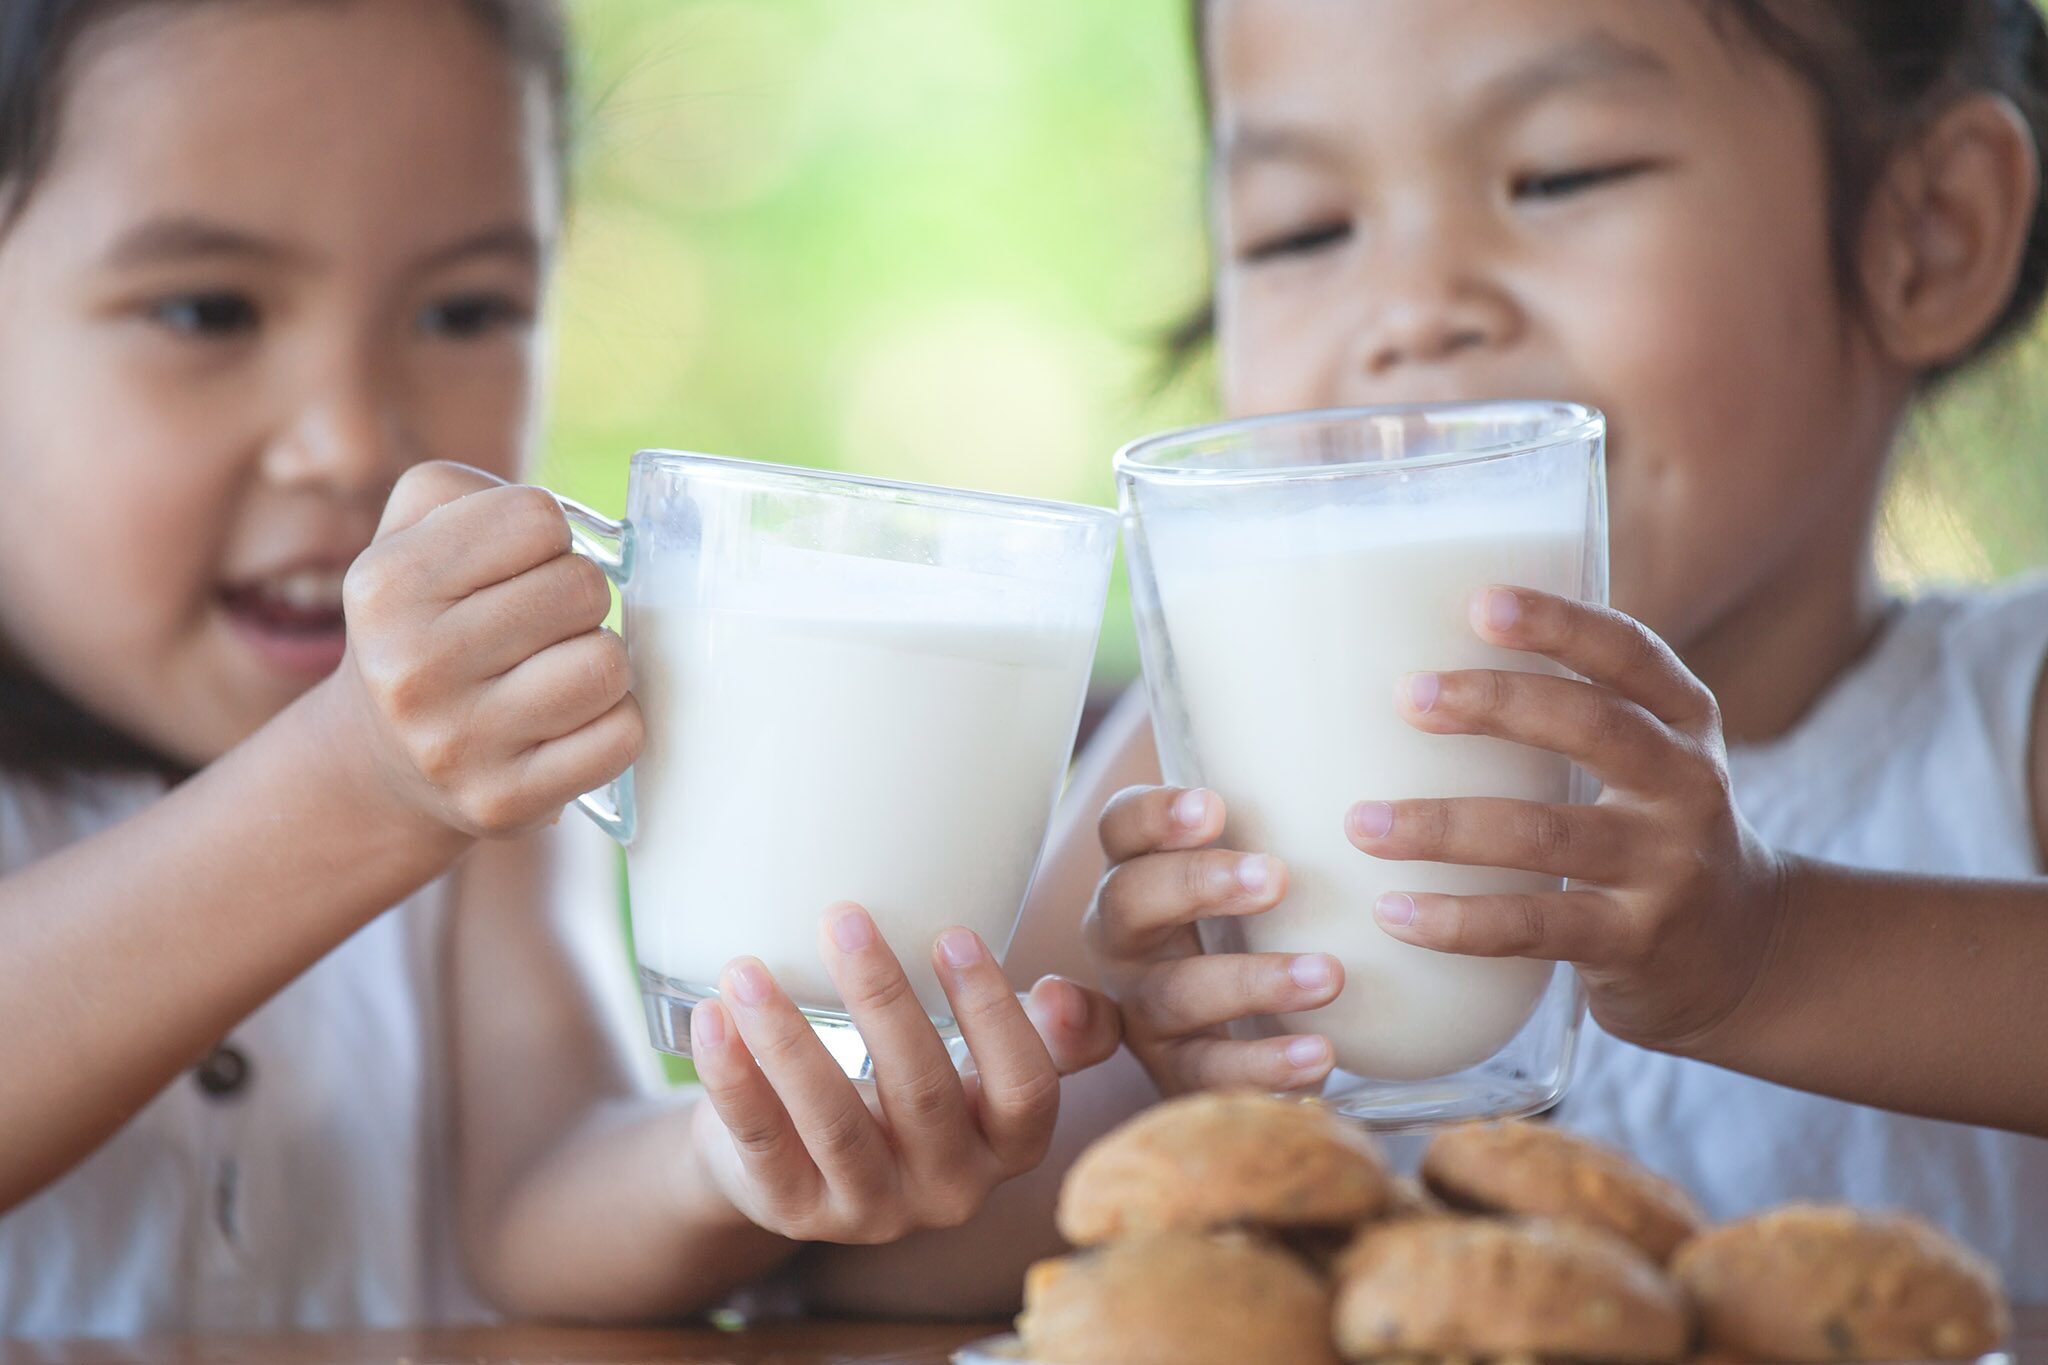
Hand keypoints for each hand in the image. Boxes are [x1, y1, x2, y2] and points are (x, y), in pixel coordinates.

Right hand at [328, 461, 642, 838]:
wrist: (381, 758)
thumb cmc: (422, 622)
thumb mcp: (408, 534)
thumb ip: (467, 490)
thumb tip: (558, 523)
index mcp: (385, 585)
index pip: (537, 518)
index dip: (546, 537)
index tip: (519, 569)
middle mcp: (411, 668)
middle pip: (581, 587)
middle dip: (577, 598)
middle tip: (543, 626)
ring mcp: (456, 745)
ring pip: (606, 663)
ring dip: (600, 659)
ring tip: (558, 669)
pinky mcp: (504, 803)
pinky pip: (621, 736)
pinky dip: (613, 721)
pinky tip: (570, 721)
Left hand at [687, 904, 1121, 1242]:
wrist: (806, 1161)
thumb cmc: (910, 1086)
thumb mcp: (984, 1065)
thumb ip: (1048, 1033)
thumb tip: (1066, 997)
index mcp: (1006, 1145)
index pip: (1025, 1089)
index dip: (993, 1013)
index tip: (951, 934)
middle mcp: (949, 1190)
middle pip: (923, 1097)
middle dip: (882, 1001)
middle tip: (843, 918)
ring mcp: (869, 1210)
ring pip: (833, 1124)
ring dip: (788, 1040)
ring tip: (750, 969)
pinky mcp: (792, 1211)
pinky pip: (761, 1144)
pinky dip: (733, 1080)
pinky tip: (714, 1020)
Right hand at [1082, 787, 1343, 1094]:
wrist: (1232, 1039)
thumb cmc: (1246, 927)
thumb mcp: (1241, 872)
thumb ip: (1269, 818)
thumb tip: (1356, 728)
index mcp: (1133, 874)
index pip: (1121, 830)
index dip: (1157, 816)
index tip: (1216, 807)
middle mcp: (1123, 941)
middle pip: (1131, 901)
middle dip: (1199, 884)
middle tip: (1276, 877)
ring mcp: (1144, 1012)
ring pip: (1176, 994)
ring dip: (1252, 981)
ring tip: (1328, 975)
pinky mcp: (1175, 1074)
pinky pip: (1210, 1073)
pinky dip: (1264, 1065)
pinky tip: (1322, 1053)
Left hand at [1347, 585, 1785, 1052]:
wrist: (1741, 954)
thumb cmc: (1646, 828)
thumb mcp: (1643, 758)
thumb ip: (1568, 712)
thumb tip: (1413, 652)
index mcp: (1684, 719)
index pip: (1630, 654)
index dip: (1560, 624)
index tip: (1481, 601)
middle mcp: (1687, 785)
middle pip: (1592, 728)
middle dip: (1496, 705)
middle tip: (1407, 695)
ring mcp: (1666, 868)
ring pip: (1547, 837)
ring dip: (1444, 827)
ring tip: (1361, 823)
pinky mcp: (1634, 942)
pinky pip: (1534, 927)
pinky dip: (1458, 919)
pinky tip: (1392, 911)